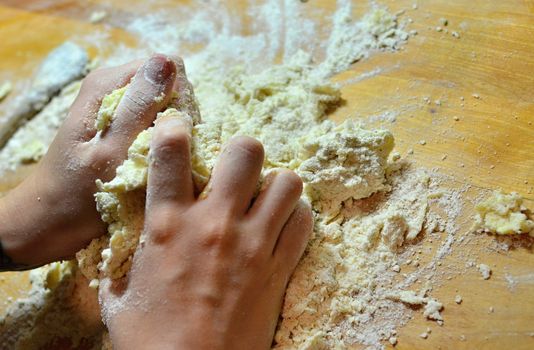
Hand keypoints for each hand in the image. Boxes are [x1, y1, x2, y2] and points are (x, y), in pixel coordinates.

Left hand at [0, 54, 178, 266]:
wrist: (49, 224)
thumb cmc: (76, 194)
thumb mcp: (110, 151)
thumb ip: (139, 107)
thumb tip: (168, 62)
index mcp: (108, 84)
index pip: (169, 69)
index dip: (179, 100)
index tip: (171, 137)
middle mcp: (114, 89)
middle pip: (171, 90)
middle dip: (176, 122)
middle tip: (162, 157)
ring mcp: (118, 110)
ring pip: (168, 112)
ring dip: (170, 139)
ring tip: (156, 166)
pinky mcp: (123, 130)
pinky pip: (158, 129)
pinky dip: (162, 148)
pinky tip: (153, 169)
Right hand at [100, 118, 312, 349]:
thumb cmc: (148, 341)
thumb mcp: (119, 296)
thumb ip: (124, 260)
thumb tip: (125, 241)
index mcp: (168, 226)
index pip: (171, 153)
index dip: (174, 129)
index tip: (177, 129)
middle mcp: (214, 224)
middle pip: (246, 151)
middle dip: (241, 152)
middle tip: (235, 170)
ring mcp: (252, 244)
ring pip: (286, 181)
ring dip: (275, 184)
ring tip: (264, 197)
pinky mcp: (278, 268)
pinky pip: (303, 222)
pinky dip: (296, 217)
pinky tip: (281, 226)